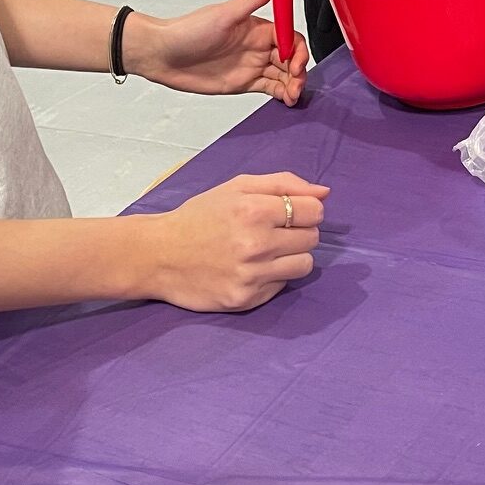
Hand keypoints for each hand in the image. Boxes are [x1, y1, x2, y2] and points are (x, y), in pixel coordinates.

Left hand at [125, 0, 308, 105]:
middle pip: (291, 58)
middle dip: (299, 71)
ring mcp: (251, 65)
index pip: (290, 37)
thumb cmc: (188, 31)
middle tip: (297, 84)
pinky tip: (286, 99)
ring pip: (283, 75)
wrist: (163, 55)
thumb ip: (252, 0)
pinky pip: (270, 88)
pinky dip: (282, 93)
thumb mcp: (223, 14)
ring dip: (293, 85)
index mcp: (257, 28)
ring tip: (292, 96)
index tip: (297, 63)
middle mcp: (257, 46)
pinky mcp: (243, 83)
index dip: (299, 50)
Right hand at [139, 171, 328, 311]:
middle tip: (272, 231)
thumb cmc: (200, 216)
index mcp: (254, 210)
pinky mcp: (247, 300)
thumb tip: (325, 192)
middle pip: (312, 238)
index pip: (314, 210)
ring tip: (266, 251)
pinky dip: (273, 276)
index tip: (290, 212)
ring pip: (305, 264)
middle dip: (298, 232)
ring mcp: (252, 276)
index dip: (306, 209)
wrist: (159, 255)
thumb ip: (283, 184)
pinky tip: (250, 269)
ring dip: (292, 256)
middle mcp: (256, 244)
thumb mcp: (236, 187)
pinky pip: (282, 285)